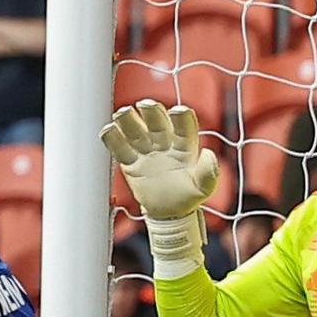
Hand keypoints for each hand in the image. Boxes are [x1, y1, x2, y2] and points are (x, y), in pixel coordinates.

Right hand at [101, 100, 222, 224]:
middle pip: (157, 122)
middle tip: (144, 104)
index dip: (180, 117)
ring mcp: (147, 152)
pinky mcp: (131, 163)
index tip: (176, 111)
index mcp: (185, 146)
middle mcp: (165, 144)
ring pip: (136, 131)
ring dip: (128, 120)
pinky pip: (120, 149)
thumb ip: (208, 172)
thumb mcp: (204, 188)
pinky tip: (108, 130)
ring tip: (122, 114)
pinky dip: (113, 139)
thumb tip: (208, 153)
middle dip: (151, 111)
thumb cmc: (188, 197)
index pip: (184, 126)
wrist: (168, 212)